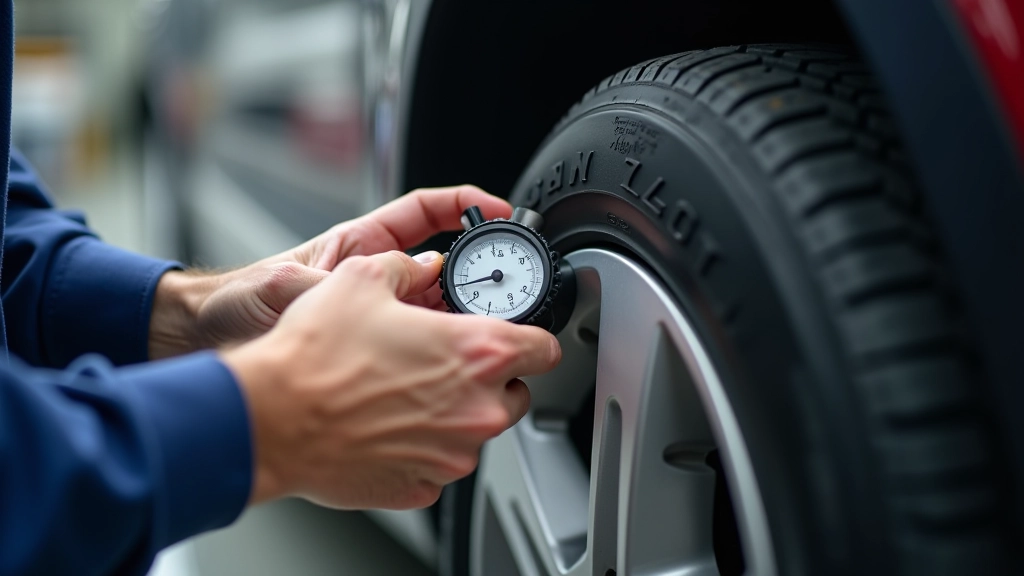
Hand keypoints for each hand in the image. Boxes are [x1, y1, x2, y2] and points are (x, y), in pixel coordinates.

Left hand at [149, 185, 510, 357]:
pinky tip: (439, 365)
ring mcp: (375, 314)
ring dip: (454, 320)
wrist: (208, 342)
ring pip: (433, 311)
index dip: (465, 205)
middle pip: (442, 267)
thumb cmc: (237, 301)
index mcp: (359, 245)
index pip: (425, 214)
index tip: (499, 209)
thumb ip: (329, 287)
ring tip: (470, 332)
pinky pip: (414, 346)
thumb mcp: (283, 286)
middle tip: (497, 289)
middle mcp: (373, 278)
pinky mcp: (370, 348)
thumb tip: (371, 292)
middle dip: (472, 274)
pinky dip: (431, 353)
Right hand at [221, 250, 560, 508]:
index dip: (529, 338)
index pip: (544, 348)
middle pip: (515, 393)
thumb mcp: (362, 278)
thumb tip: (418, 268)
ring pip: (476, 430)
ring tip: (405, 393)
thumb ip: (406, 267)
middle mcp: (477, 408)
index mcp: (478, 352)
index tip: (516, 338)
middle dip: (489, 379)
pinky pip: (441, 462)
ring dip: (455, 413)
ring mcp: (454, 453)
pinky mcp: (425, 485)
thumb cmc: (316, 356)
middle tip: (445, 364)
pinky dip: (424, 446)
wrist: (274, 418)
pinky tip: (388, 425)